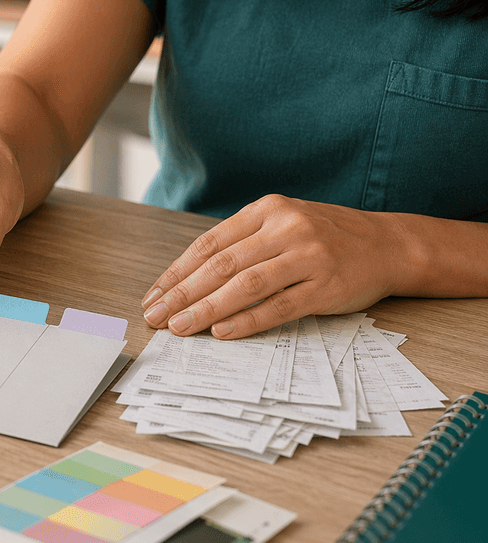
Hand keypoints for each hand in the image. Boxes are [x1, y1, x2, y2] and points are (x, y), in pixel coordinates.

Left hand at [140, 195, 412, 337]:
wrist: (389, 244)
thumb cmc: (325, 238)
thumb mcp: (282, 224)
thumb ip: (243, 243)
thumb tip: (189, 280)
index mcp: (267, 210)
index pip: (209, 244)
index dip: (177, 272)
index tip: (154, 295)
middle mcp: (285, 228)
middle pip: (221, 265)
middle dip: (182, 294)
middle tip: (156, 317)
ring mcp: (308, 256)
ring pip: (245, 285)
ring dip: (207, 309)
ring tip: (181, 327)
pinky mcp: (326, 286)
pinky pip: (278, 306)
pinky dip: (247, 321)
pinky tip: (222, 332)